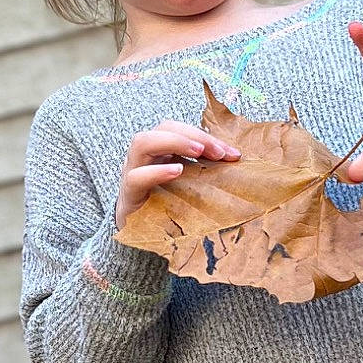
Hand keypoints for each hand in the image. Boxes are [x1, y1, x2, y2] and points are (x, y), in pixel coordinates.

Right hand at [115, 118, 240, 228]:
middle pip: (163, 128)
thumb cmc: (167, 208)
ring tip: (198, 151)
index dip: (205, 135)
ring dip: (174, 142)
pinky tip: (176, 171)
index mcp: (161, 151)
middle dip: (194, 135)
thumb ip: (203, 171)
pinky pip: (136, 177)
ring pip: (142, 143)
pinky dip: (157, 172)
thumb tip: (234, 160)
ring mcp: (132, 172)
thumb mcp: (188, 185)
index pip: (180, 129)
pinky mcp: (129, 195)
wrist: (141, 234)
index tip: (232, 153)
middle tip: (219, 152)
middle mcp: (144, 157)